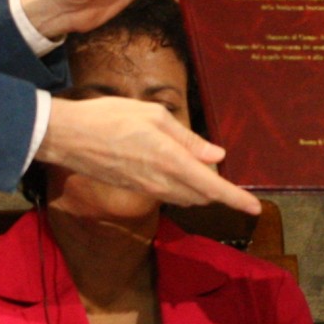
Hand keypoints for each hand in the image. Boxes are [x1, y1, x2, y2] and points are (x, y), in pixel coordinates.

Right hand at [40, 94, 260, 215]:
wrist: (68, 137)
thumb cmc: (110, 118)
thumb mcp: (154, 116)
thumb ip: (188, 139)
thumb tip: (216, 156)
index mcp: (171, 161)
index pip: (213, 187)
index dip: (237, 198)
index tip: (255, 206)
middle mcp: (162, 183)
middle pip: (202, 197)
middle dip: (218, 189)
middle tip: (222, 170)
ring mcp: (148, 190)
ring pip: (186, 198)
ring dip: (200, 190)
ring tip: (202, 168)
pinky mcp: (136, 190)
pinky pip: (169, 195)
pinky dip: (182, 187)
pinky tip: (178, 169)